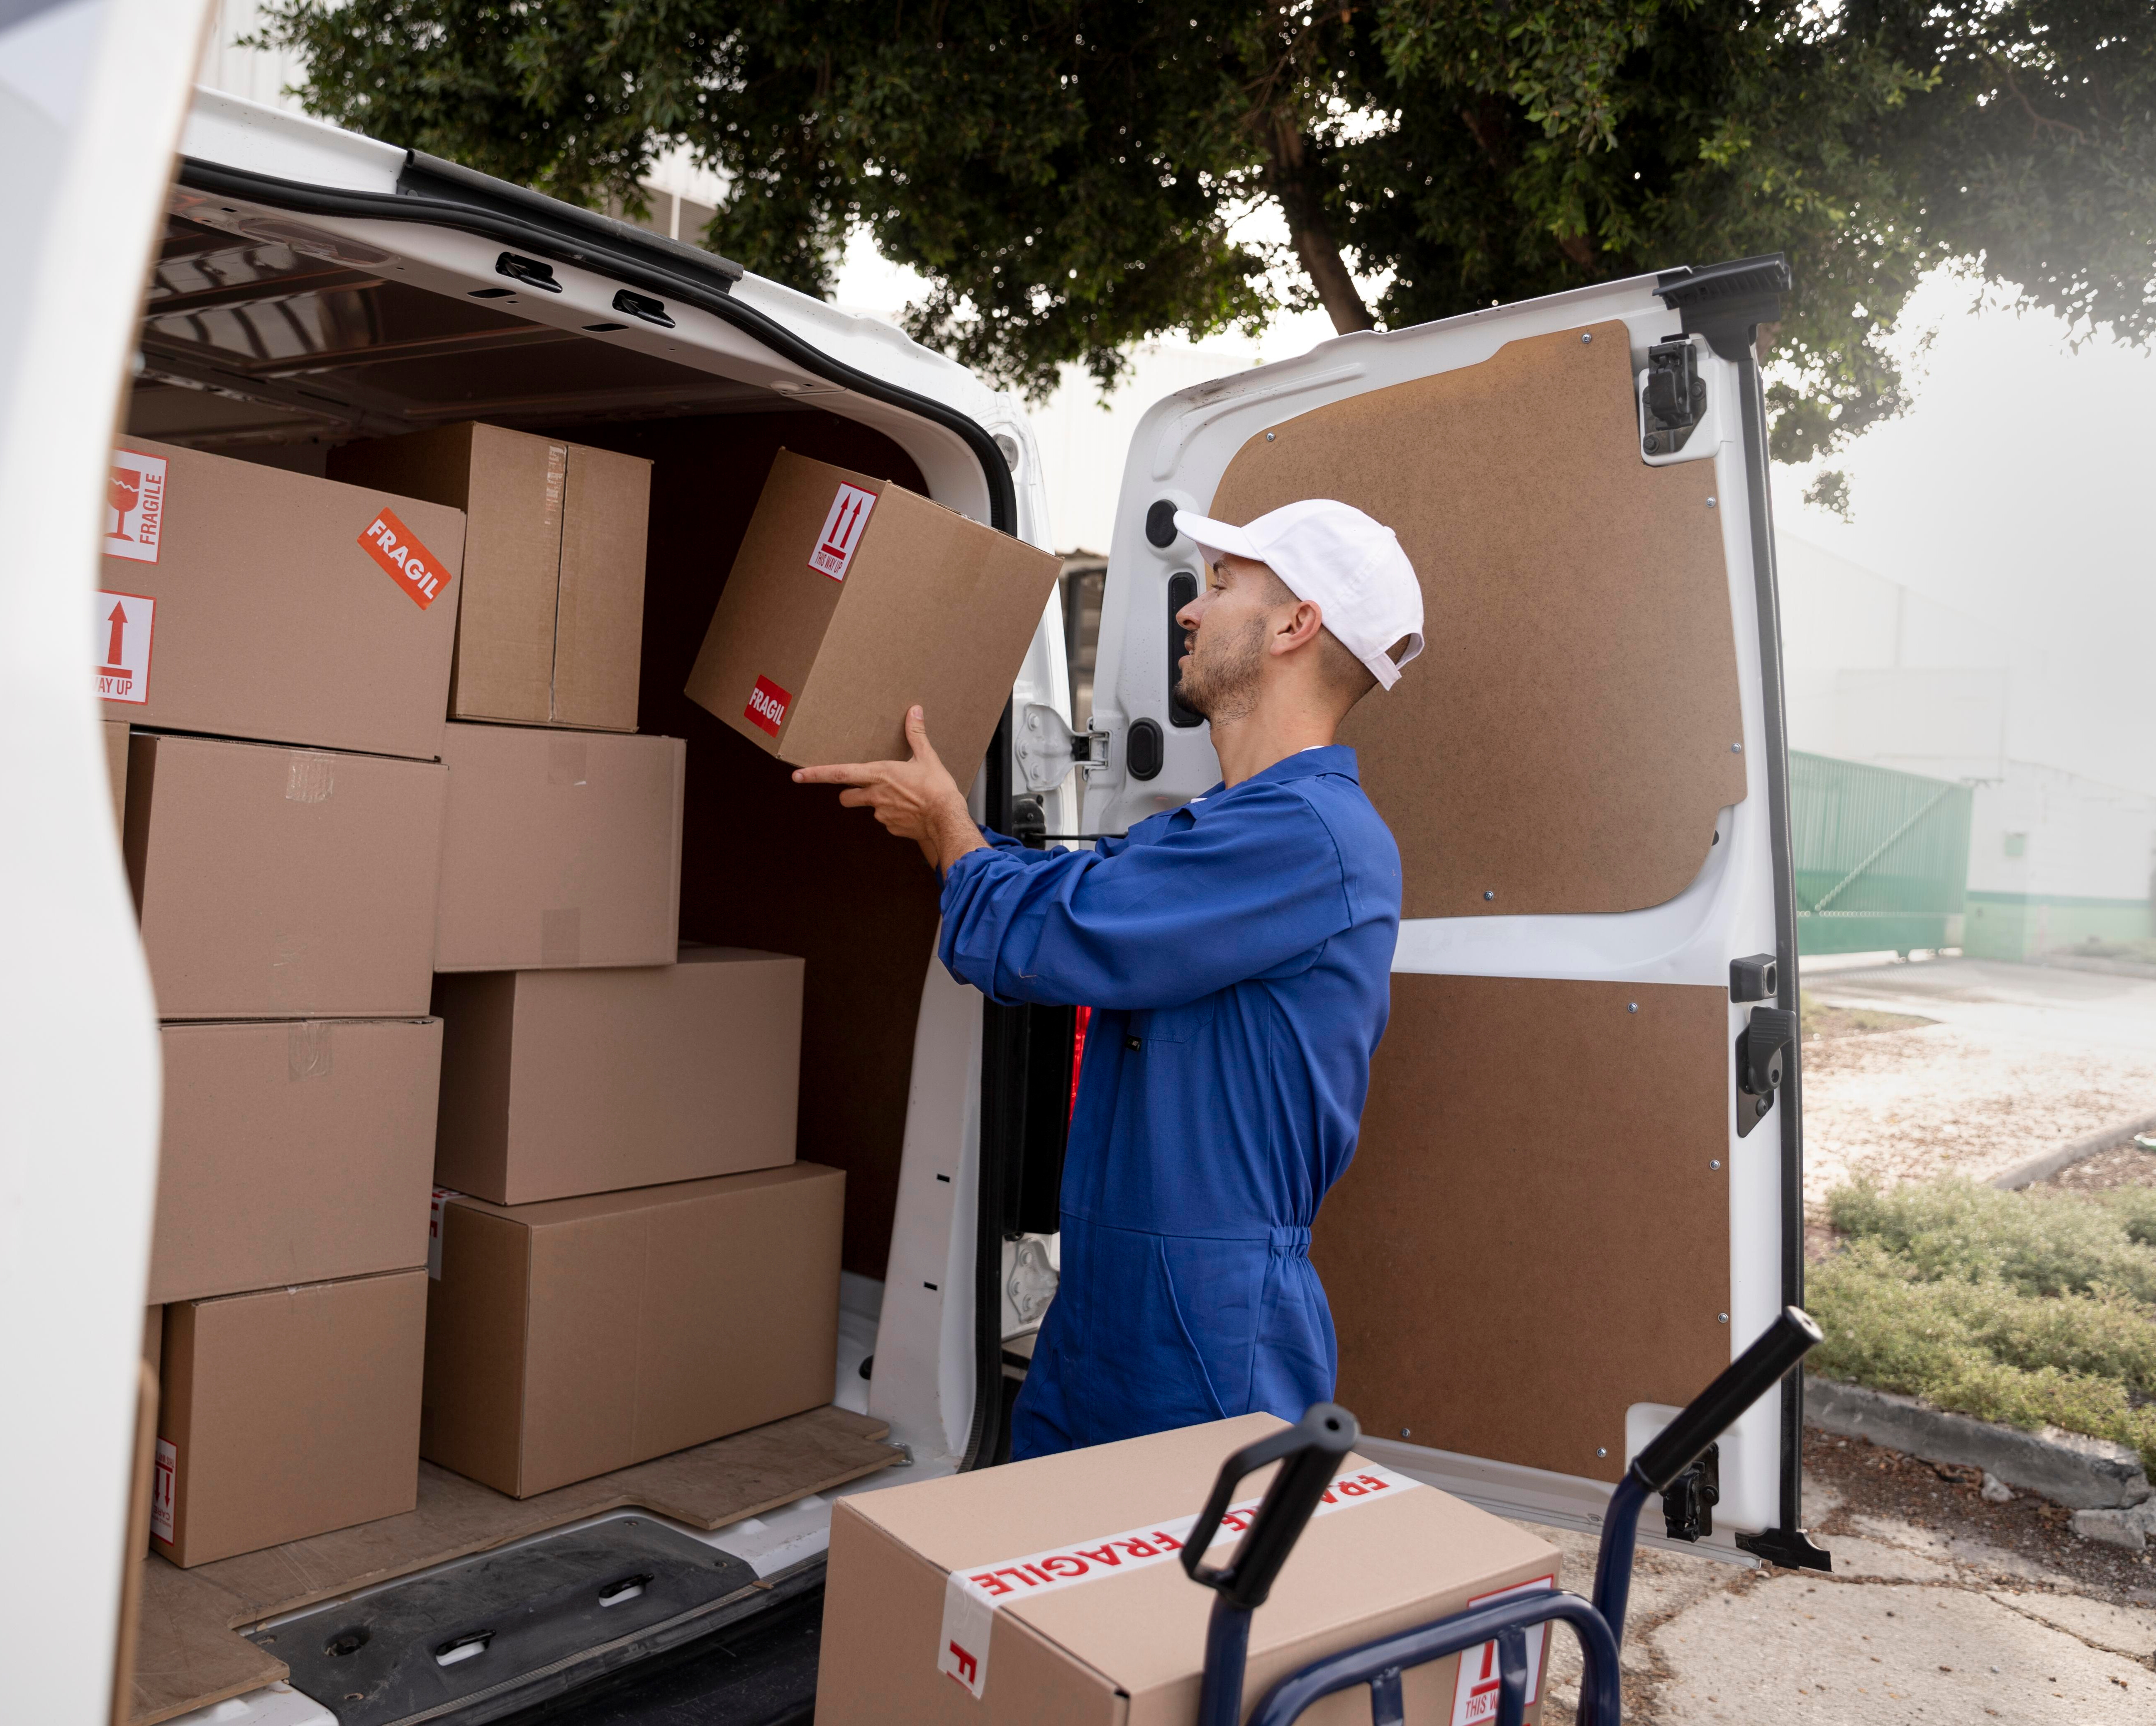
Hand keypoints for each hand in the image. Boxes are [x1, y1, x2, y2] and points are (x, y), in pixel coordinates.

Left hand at [793, 706, 988, 872]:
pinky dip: (895, 816)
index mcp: (879, 774)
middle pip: (845, 796)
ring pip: (868, 808)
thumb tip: (914, 711)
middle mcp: (875, 796)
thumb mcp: (927, 757)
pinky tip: (910, 810)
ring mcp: (882, 815)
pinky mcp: (891, 828)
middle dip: (848, 794)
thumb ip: (916, 734)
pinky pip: (887, 821)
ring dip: (876, 803)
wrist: (947, 820)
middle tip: (860, 788)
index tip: (797, 775)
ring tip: (900, 798)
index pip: (839, 774)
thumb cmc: (936, 788)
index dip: (815, 774)